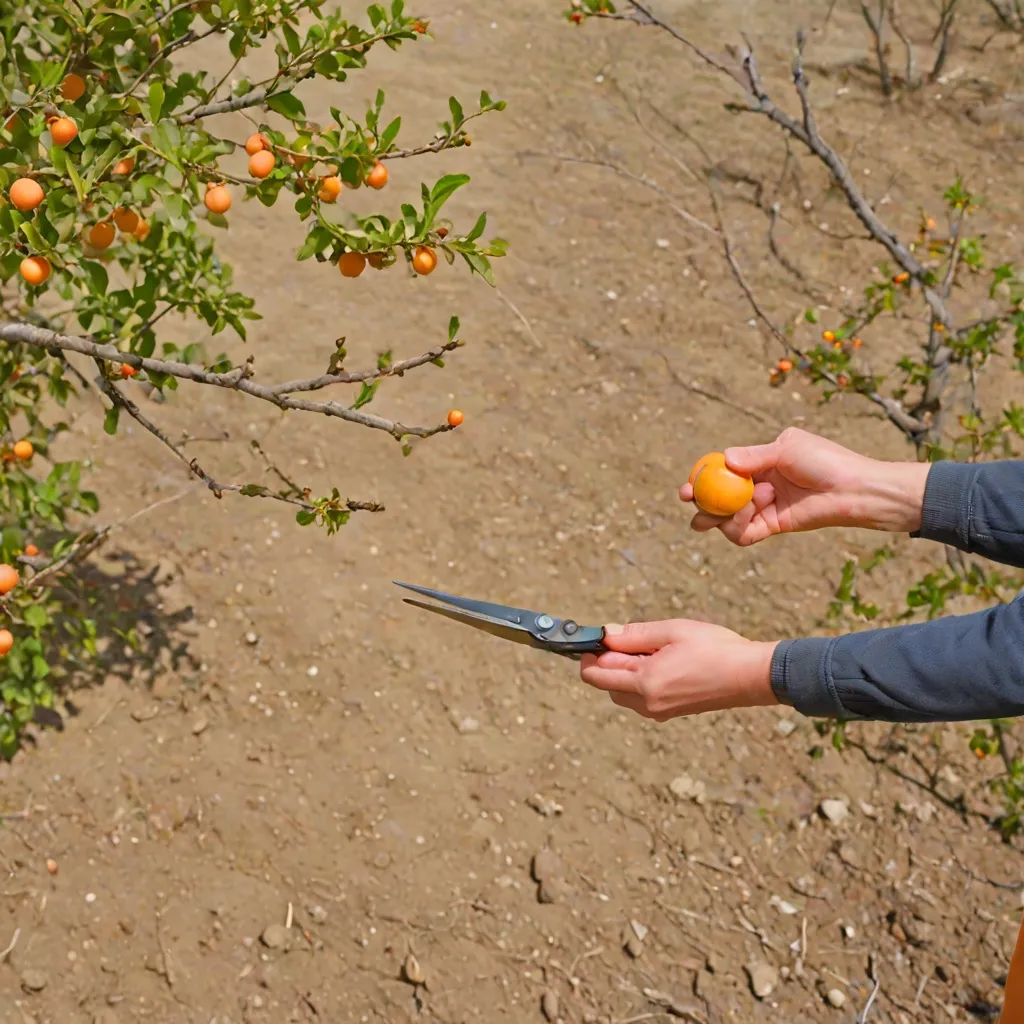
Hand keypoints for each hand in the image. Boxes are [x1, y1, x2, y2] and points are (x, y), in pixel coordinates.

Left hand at [579, 620, 777, 720]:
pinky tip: (662, 663)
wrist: (750, 675)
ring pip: (623, 692)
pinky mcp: (670, 713)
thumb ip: (633, 635)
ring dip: (625, 672)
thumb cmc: (716, 649)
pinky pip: (640, 698)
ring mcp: (659, 711)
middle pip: (607, 684)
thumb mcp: (672, 631)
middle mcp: (647, 703)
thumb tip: (605, 634)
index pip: (596, 675)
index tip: (595, 638)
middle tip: (631, 640)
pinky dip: (640, 681)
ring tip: (653, 650)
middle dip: (609, 662)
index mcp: (645, 682)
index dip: (589, 655)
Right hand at [679, 427, 930, 545]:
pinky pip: (744, 533)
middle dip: (701, 500)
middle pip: (718, 496)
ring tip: (736, 508)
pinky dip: (738, 528)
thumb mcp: (787, 449)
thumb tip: (724, 458)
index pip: (723, 470)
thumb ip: (755, 456)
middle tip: (690, 500)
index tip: (689, 482)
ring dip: (723, 514)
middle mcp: (758, 485)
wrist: (854, 490)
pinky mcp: (772, 526)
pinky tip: (751, 513)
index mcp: (760, 462)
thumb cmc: (826, 461)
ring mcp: (764, 507)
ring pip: (727, 517)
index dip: (703, 476)